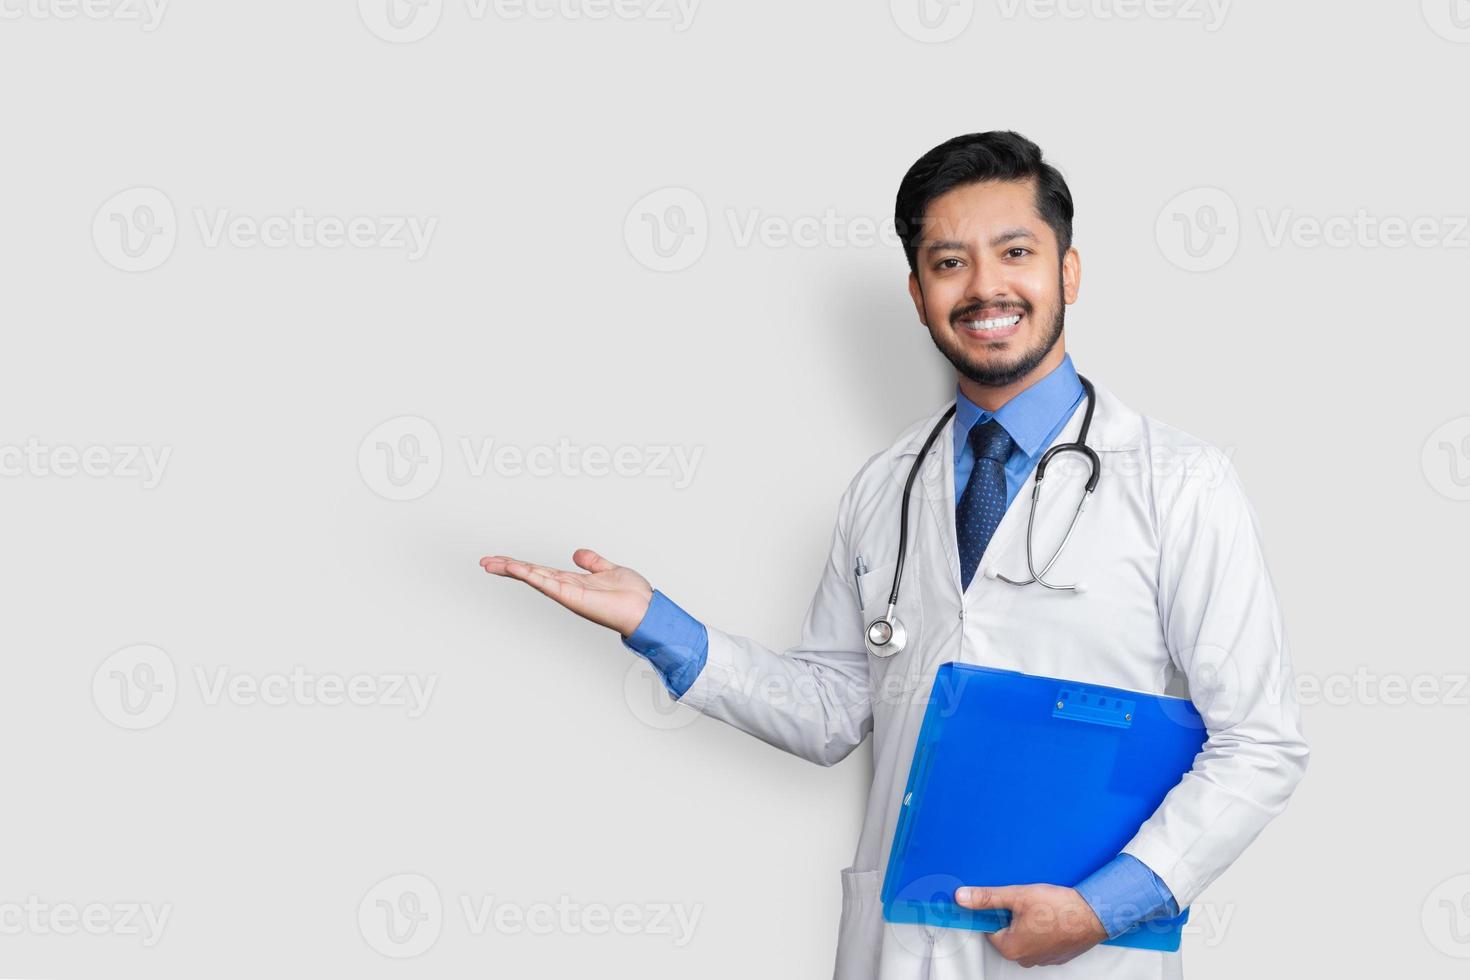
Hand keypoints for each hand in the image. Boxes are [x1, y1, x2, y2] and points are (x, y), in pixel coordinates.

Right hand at [480, 549, 653, 637]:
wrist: (645, 609)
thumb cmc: (632, 595)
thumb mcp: (610, 569)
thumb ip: (593, 562)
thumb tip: (578, 554)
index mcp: (573, 581)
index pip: (541, 570)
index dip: (521, 564)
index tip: (501, 560)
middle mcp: (566, 588)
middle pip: (531, 574)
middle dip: (508, 568)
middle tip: (485, 562)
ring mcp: (567, 594)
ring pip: (534, 578)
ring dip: (513, 569)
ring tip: (491, 564)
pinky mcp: (573, 597)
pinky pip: (548, 584)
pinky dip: (532, 575)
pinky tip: (517, 568)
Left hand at [953, 884, 1107, 967]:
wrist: (1095, 914)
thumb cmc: (1058, 907)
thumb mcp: (1017, 896)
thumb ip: (986, 898)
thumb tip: (962, 898)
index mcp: (1010, 948)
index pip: (989, 928)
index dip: (996, 911)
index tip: (1007, 902)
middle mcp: (1024, 959)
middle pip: (1007, 933)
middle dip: (1013, 917)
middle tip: (1028, 903)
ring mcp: (1042, 960)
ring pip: (1025, 937)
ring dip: (1029, 923)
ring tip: (1042, 909)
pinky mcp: (1057, 956)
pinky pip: (1042, 941)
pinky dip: (1044, 930)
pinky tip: (1052, 917)